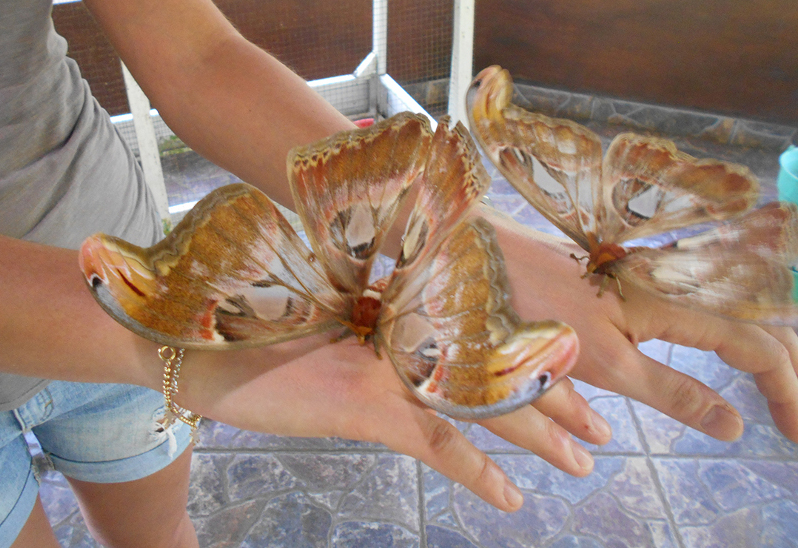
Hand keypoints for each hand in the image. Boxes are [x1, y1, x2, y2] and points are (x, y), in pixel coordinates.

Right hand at [177, 333, 610, 511]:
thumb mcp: (318, 315)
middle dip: (554, 397)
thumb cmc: (248, 323)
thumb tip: (391, 329)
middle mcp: (403, 328)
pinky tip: (512, 497)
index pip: (481, 328)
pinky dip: (478, 470)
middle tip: (601, 425)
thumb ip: (366, 323)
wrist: (198, 338)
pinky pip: (438, 444)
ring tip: (584, 459)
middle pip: (496, 363)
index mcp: (395, 303)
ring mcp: (388, 366)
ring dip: (537, 434)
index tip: (572, 366)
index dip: (529, 348)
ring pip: (483, 403)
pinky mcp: (366, 405)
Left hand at [482, 206, 797, 442]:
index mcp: (672, 301)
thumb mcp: (602, 361)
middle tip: (794, 415)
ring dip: (765, 347)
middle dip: (787, 368)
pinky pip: (700, 297)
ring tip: (778, 389)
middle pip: (759, 320)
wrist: (473, 250)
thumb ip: (670, 390)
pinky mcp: (629, 272)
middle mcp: (673, 277)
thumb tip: (733, 424)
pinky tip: (731, 344)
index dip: (788, 391)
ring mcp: (652, 271)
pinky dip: (731, 328)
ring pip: (733, 305)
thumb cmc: (526, 306)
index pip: (758, 346)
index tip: (796, 433)